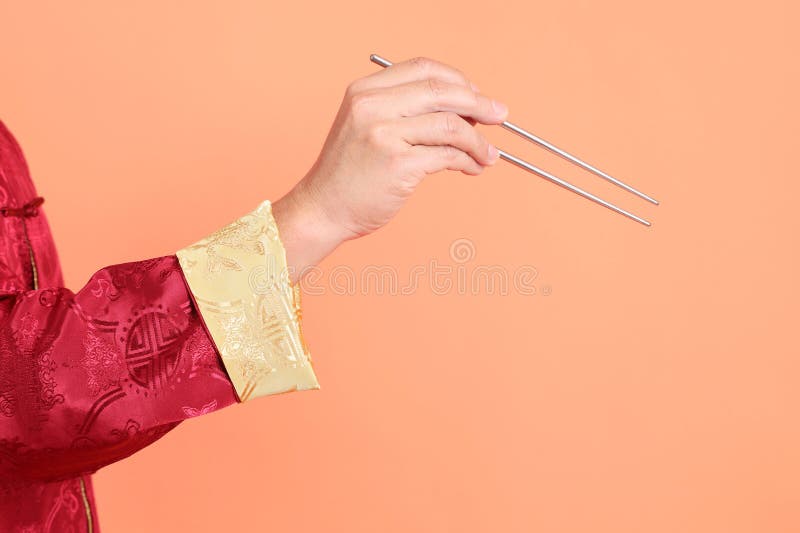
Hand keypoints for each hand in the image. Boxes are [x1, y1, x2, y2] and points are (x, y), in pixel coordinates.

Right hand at [272, 56, 509, 281]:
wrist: (323, 209)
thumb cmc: (350, 174)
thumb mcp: (367, 127)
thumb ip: (406, 112)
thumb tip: (466, 107)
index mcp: (364, 91)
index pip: (423, 69)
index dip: (457, 79)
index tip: (477, 94)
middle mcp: (371, 106)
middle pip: (442, 91)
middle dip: (479, 103)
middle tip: (500, 116)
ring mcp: (383, 134)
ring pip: (451, 124)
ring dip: (478, 140)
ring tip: (489, 154)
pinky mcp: (397, 164)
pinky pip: (448, 155)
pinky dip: (468, 161)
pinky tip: (473, 168)